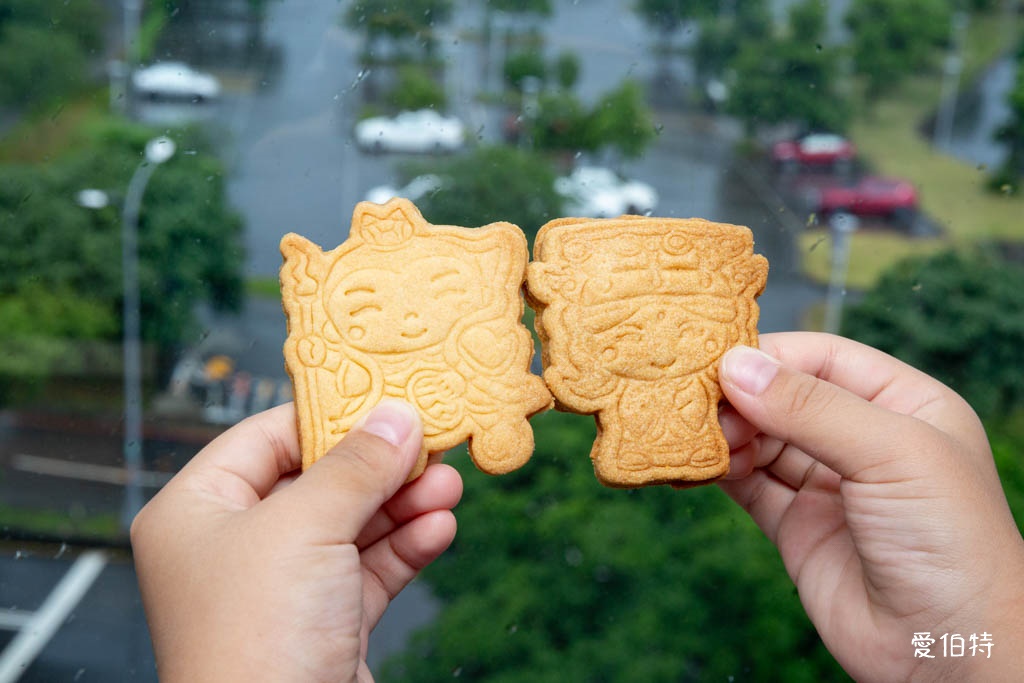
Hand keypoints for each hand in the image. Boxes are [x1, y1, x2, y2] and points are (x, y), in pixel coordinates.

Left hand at [131, 400, 462, 681]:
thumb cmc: (254, 638)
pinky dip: (405, 546)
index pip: (266, 436)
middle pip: (318, 480)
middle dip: (380, 464)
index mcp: (198, 511)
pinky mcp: (323, 624)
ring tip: (448, 483)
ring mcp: (280, 588)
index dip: (328, 415)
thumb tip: (396, 417)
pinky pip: (369, 569)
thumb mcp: (305, 528)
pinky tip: (438, 527)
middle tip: (430, 441)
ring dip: (403, 504)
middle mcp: (234, 547)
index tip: (385, 397)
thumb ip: (356, 467)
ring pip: (351, 525)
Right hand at [717, 332, 1023, 681]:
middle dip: (740, 396)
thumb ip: (811, 408)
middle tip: (696, 401)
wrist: (949, 650)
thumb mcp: (891, 453)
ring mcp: (828, 484)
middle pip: (785, 397)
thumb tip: (735, 366)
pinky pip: (749, 485)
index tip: (717, 357)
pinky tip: (694, 463)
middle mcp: (864, 439)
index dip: (771, 354)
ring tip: (690, 432)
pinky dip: (719, 471)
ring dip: (725, 433)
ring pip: (761, 440)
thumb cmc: (950, 540)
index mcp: (904, 404)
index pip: (824, 358)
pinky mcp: (796, 526)